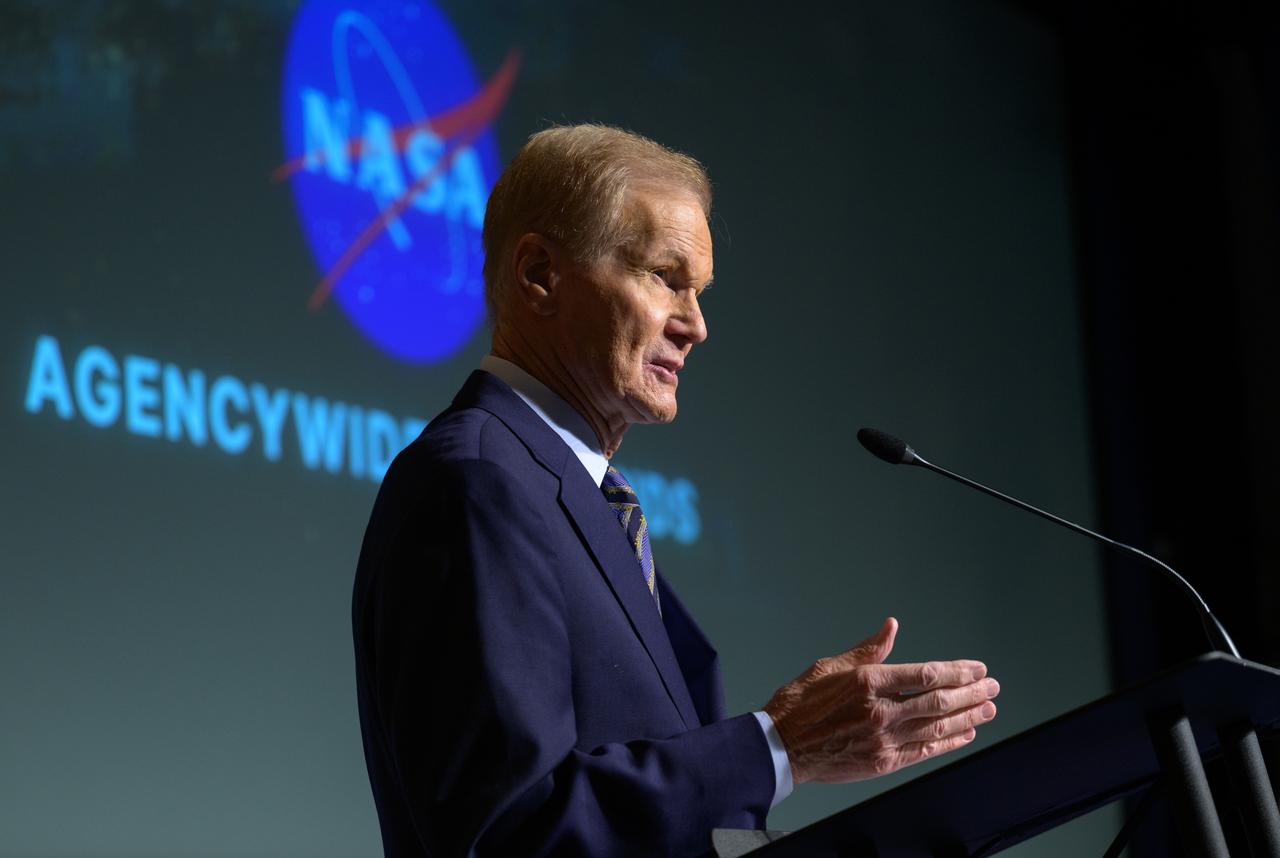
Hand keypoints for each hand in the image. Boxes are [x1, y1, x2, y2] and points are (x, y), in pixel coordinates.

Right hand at [762, 617, 998, 784]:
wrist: (781, 745)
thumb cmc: (802, 702)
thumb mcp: (832, 667)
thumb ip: (869, 649)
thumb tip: (891, 627)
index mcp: (868, 681)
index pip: (927, 675)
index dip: (958, 672)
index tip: (977, 669)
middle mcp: (880, 711)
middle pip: (938, 701)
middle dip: (971, 694)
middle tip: (992, 687)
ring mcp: (883, 739)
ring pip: (936, 727)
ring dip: (967, 717)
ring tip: (988, 709)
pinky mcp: (882, 762)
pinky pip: (924, 751)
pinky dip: (948, 742)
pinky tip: (964, 734)